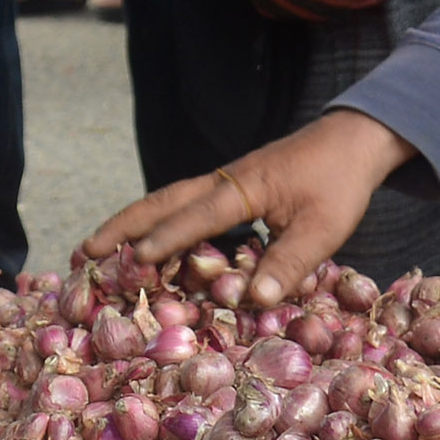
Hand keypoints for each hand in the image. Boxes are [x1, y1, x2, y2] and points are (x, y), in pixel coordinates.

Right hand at [86, 108, 414, 301]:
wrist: (353, 140)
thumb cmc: (340, 183)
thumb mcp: (325, 227)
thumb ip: (290, 262)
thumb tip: (254, 299)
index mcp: (244, 188)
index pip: (198, 215)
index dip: (168, 239)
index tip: (138, 260)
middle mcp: (224, 182)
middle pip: (163, 201)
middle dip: (123, 226)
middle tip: (86, 251)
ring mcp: (225, 184)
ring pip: (168, 202)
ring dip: (133, 224)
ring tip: (99, 249)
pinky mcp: (232, 191)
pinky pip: (185, 208)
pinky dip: (159, 225)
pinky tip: (149, 246)